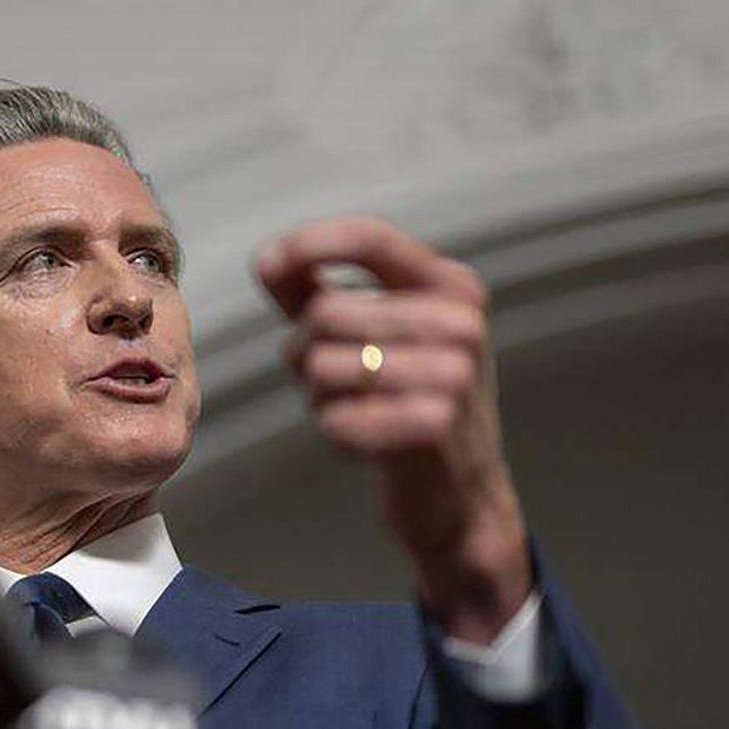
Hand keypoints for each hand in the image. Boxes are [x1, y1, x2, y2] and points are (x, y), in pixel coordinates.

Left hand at [256, 216, 533, 643]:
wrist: (462, 492)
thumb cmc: (409, 402)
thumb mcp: (379, 333)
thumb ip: (320, 291)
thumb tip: (268, 259)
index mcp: (452, 286)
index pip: (370, 236)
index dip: (308, 244)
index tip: (267, 263)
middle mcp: (461, 323)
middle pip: (326, 312)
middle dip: (305, 350)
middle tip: (329, 381)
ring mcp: (453, 375)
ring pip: (321, 366)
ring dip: (318, 395)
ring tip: (353, 409)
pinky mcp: (431, 428)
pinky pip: (334, 419)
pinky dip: (335, 432)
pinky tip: (365, 440)